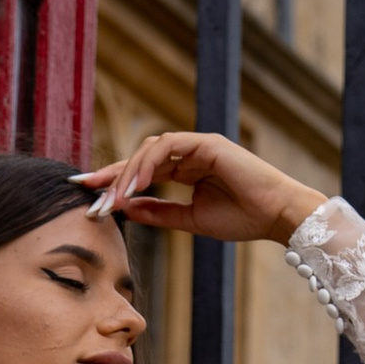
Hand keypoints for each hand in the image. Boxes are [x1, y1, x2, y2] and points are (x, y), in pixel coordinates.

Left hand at [84, 129, 323, 246]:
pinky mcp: (206, 143)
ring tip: (112, 198)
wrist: (276, 216)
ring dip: (127, 172)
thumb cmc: (243, 219)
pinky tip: (136, 184)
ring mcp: (198, 145)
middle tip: (88, 195)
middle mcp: (190, 153)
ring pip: (149, 149)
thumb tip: (126, 209)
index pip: (144, 171)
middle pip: (140, 157)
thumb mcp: (191, 220)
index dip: (115, 182)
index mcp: (187, 168)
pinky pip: (168, 146)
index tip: (90, 197)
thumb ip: (160, 213)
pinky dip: (149, 163)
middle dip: (111, 176)